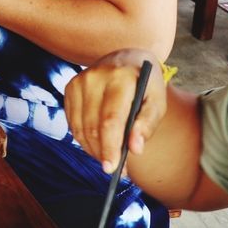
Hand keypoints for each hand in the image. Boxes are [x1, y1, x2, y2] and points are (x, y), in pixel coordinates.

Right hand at [66, 48, 167, 172]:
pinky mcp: (69, 87)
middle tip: (115, 169)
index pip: (111, 120)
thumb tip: (135, 149)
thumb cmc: (146, 84)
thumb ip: (147, 124)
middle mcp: (94, 77)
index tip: (112, 168)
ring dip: (92, 148)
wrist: (126, 58)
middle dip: (102, 152)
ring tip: (108, 158)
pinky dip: (83, 138)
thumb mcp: (157, 101)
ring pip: (79, 127)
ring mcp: (78, 81)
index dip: (110, 146)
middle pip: (93, 126)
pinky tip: (97, 143)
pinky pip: (72, 122)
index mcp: (120, 78)